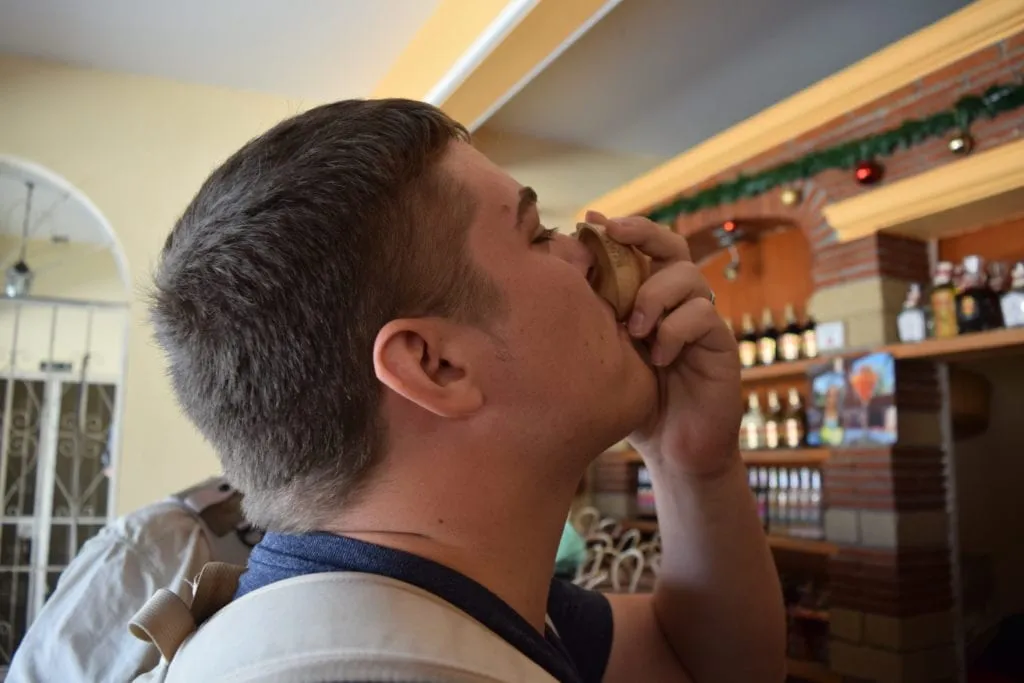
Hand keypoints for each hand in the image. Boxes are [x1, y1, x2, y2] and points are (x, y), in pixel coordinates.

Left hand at [586, 211, 741, 476]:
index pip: (641, 249)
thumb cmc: (633, 400)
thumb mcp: (603, 354)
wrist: (672, 449)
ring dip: (653, 295)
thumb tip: (556, 276)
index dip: (621, 229)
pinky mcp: (720, 344)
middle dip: (643, 233)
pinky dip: (674, 330)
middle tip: (614, 233)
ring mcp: (702, 320)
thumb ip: (591, 318)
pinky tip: (657, 357)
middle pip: (671, 246)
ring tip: (633, 329)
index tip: (590, 220)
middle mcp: (678, 301)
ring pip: (686, 277)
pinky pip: (702, 316)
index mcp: (649, 297)